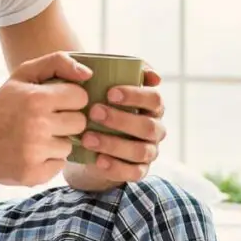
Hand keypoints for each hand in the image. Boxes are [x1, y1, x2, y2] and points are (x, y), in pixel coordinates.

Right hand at [0, 52, 89, 186]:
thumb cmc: (2, 106)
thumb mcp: (23, 75)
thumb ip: (57, 63)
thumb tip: (88, 73)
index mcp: (37, 99)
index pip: (80, 96)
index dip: (69, 98)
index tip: (55, 101)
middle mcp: (38, 126)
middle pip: (80, 122)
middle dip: (66, 120)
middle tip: (45, 120)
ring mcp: (36, 152)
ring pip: (70, 145)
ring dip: (57, 142)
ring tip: (35, 137)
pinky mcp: (34, 175)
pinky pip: (60, 165)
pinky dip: (49, 160)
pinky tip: (31, 153)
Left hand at [72, 65, 166, 185]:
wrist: (86, 138)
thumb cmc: (97, 103)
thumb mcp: (103, 83)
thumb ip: (122, 68)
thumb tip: (152, 76)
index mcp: (151, 106)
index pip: (154, 99)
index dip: (135, 96)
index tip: (109, 93)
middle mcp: (155, 128)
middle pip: (148, 126)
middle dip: (120, 120)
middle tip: (94, 112)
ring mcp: (149, 151)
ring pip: (140, 151)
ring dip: (114, 144)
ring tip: (87, 138)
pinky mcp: (139, 170)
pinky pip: (134, 173)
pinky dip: (116, 167)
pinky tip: (98, 160)